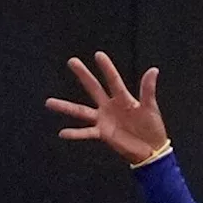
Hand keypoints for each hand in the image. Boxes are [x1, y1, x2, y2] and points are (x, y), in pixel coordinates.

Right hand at [45, 52, 167, 165]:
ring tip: (49, 102)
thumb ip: (148, 90)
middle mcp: (109, 106)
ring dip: (65, 107)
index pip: (113, 80)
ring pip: (81, 111)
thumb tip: (153, 69)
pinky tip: (62, 132)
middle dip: (84, 75)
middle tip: (72, 61)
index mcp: (123, 98)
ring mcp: (103, 119)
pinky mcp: (102, 134)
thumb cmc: (152, 126)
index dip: (107, 68)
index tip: (98, 54)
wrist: (151, 148)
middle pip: (94, 88)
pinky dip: (75, 134)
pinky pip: (86, 133)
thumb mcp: (151, 107)